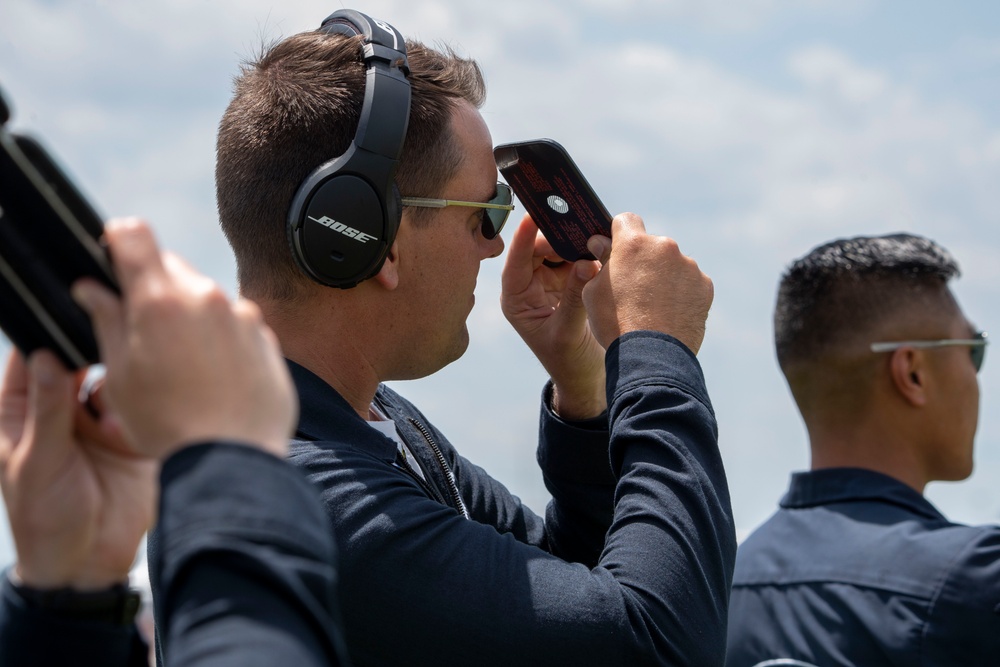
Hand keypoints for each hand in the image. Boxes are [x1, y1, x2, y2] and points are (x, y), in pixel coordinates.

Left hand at [0, 350, 155, 589]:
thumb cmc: (44, 519)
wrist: (90, 562)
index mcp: (24, 409)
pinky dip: (144, 406)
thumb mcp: (38, 463)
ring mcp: (99, 418)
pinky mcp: (133, 432)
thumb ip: (47, 412)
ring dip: (122, 383)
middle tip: (106, 356)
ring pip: (115, 376)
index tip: (72, 318)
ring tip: (118, 404)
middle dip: (95, 353)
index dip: (49, 335)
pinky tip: (137, 423)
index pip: (33, 356)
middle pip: (80, 358)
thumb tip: (47, 358)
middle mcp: (63, 407)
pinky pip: (143, 403)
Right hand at [72, 218, 296, 459]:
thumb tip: (93, 289)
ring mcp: (243, 317)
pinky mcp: (267, 339)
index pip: (133, 235)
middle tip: (144, 332)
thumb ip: (106, 320)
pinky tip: (214, 377)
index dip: (118, 241)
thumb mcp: (120, 375)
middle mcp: (207, 297)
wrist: (232, 460)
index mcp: (161, 299)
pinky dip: (222, 339)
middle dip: (154, 289)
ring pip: (206, 298)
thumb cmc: (168, 425)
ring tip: (183, 367)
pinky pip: (237, 325)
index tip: (113, 256)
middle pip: (172, 267)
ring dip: (191, 316)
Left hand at [501, 215, 605, 419]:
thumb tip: (588, 262)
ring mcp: (549, 283)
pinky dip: (587, 253)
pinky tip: (602, 248)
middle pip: (539, 249)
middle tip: (583, 229)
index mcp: (517, 299)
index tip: (535, 215)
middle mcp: (529, 287)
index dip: (524, 237)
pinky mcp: (569, 283)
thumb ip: (576, 296)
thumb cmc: (569, 362)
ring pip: (559, 250)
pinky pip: (575, 259)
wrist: (586, 379)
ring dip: (575, 244)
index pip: (517, 261)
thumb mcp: (569, 331)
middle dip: (559, 238)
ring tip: (596, 238)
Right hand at [582, 214, 712, 353]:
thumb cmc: (615, 323)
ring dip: (664, 277)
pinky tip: (670, 314)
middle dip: (644, 261)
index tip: (616, 250)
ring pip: (672, 265)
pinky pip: (689, 283)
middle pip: (651, 246)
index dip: (619, 234)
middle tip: (634, 289)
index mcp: (634, 244)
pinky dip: (681, 293)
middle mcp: (664, 247)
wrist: (652, 355)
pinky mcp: (704, 285)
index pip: (626, 220)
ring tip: (654, 308)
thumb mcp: (593, 291)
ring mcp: (688, 266)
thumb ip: (601, 262)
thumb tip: (601, 245)